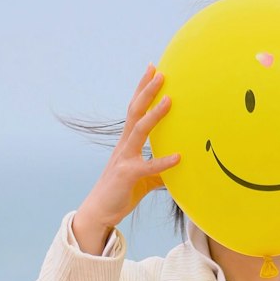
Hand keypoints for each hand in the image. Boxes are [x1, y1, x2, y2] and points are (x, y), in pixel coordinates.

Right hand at [72, 63, 181, 250]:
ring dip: (154, 115)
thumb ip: (160, 169)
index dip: (143, 89)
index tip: (153, 69)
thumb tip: (180, 165)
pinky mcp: (127, 175)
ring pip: (139, 131)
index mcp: (128, 143)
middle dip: (147, 90)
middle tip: (160, 72)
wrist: (99, 212)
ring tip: (169, 99)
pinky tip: (179, 157)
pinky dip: (163, 162)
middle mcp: (124, 145)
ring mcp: (124, 158)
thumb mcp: (145, 178)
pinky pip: (147, 167)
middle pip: (135, 111)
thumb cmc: (121, 192)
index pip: (135, 109)